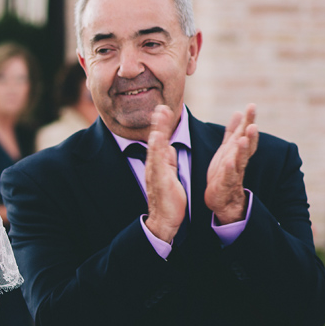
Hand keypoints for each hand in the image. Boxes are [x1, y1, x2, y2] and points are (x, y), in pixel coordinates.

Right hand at [141, 105, 186, 243]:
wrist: (164, 220)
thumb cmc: (169, 200)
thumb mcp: (170, 175)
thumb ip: (168, 160)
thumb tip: (168, 147)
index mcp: (159, 164)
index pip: (161, 140)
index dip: (162, 124)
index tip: (164, 108)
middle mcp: (154, 165)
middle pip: (156, 140)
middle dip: (159, 122)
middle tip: (161, 105)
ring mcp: (155, 172)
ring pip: (155, 147)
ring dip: (157, 130)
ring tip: (159, 114)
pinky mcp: (158, 179)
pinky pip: (157, 161)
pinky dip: (156, 149)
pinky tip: (157, 138)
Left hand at [204, 104, 257, 224]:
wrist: (221, 198)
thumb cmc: (224, 172)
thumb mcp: (227, 149)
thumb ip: (233, 132)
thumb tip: (239, 113)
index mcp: (238, 151)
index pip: (245, 134)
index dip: (249, 121)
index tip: (251, 106)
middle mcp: (238, 161)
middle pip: (247, 147)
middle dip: (251, 135)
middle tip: (253, 124)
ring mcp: (233, 173)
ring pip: (240, 161)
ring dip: (242, 150)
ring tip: (244, 139)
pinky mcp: (224, 185)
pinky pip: (228, 177)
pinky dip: (229, 169)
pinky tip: (229, 162)